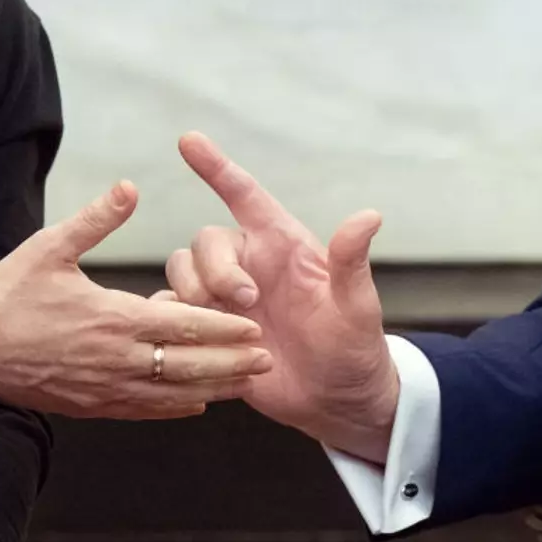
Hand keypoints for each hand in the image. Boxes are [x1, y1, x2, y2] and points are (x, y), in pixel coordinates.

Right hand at [0, 180, 272, 419]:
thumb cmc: (8, 293)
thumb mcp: (51, 246)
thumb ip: (96, 219)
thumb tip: (130, 187)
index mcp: (113, 318)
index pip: (183, 326)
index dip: (223, 327)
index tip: (254, 325)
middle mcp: (116, 358)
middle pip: (188, 366)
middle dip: (231, 363)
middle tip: (266, 358)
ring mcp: (104, 387)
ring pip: (170, 395)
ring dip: (211, 390)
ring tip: (245, 384)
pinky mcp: (90, 406)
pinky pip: (142, 411)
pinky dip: (174, 409)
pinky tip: (196, 406)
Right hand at [164, 133, 398, 463]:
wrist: (337, 401)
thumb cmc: (354, 347)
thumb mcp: (357, 306)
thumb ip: (352, 261)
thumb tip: (370, 216)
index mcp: (282, 246)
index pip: (243, 194)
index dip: (216, 167)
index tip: (189, 140)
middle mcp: (249, 265)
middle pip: (203, 241)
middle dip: (215, 268)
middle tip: (247, 303)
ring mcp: (225, 298)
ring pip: (181, 272)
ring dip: (194, 296)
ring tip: (231, 329)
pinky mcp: (208, 330)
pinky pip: (170, 312)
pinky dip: (174, 321)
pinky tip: (195, 341)